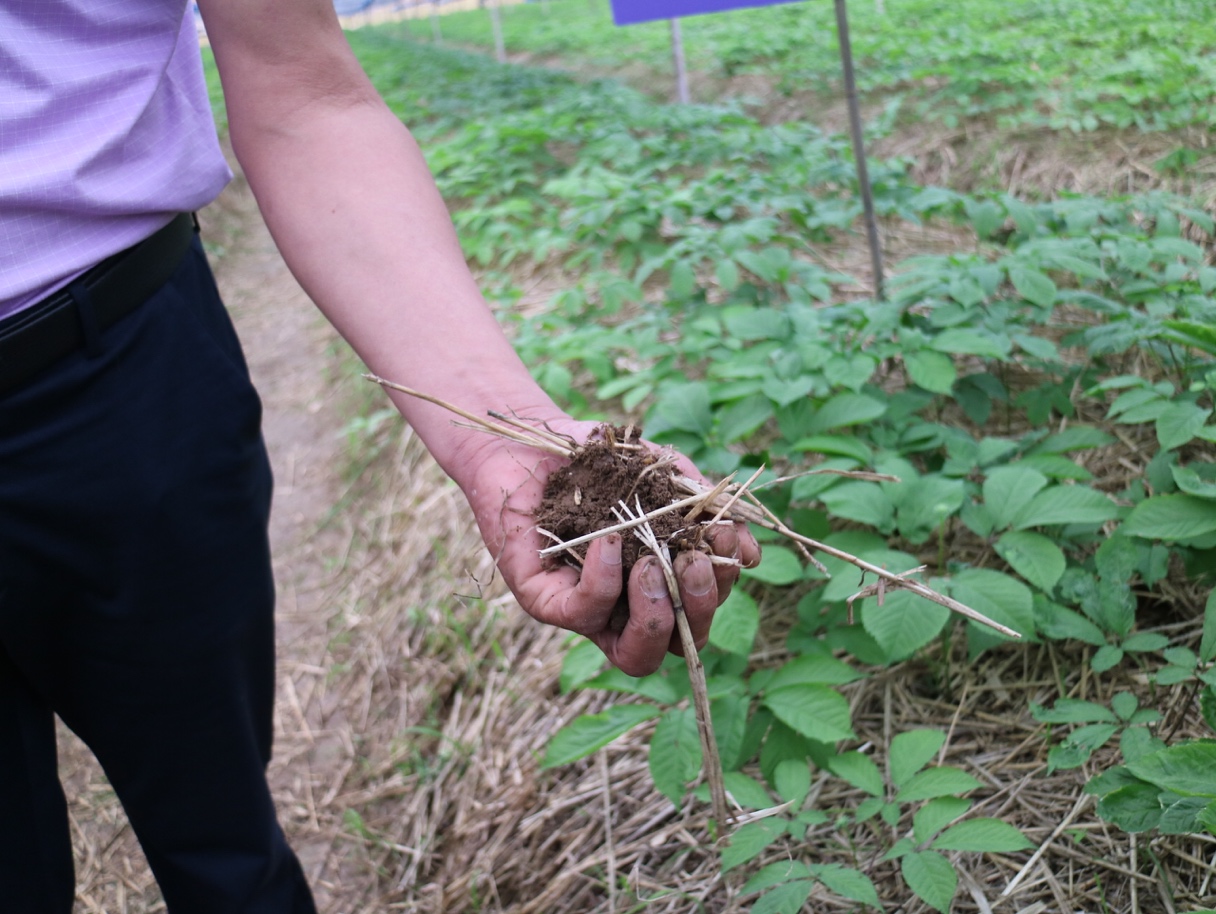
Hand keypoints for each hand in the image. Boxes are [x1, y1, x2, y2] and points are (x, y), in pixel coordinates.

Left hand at [458, 416, 760, 676]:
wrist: (533, 438)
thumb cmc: (600, 462)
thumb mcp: (666, 479)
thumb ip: (708, 513)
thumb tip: (751, 557)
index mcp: (656, 583)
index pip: (699, 614)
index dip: (720, 589)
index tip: (724, 540)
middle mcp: (624, 607)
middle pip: (676, 647)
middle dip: (699, 610)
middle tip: (693, 563)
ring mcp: (584, 610)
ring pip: (633, 656)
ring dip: (657, 615)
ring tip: (653, 564)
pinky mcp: (542, 600)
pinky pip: (582, 613)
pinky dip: (604, 581)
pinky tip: (608, 540)